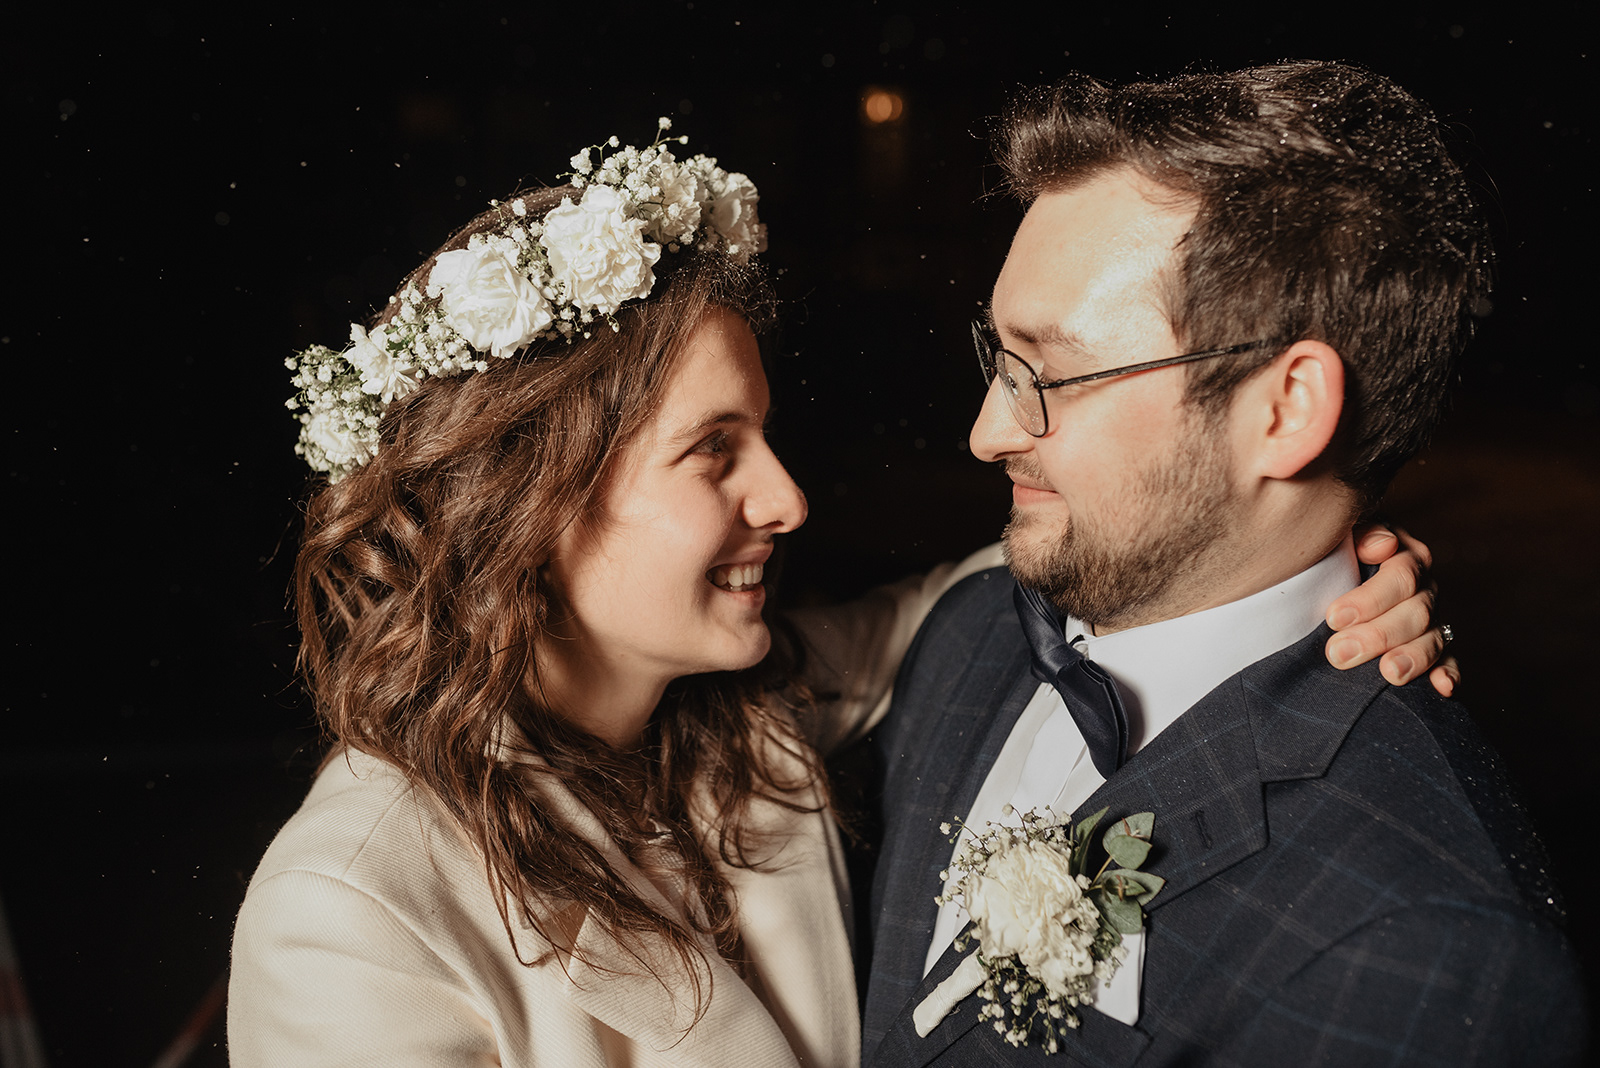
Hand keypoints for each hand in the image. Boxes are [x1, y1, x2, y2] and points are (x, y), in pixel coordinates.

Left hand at [1325, 525, 1457, 695]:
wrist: (1337, 577)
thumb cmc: (1337, 554)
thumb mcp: (1345, 536)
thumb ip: (1363, 533)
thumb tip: (1381, 546)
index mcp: (1406, 558)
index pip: (1400, 577)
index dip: (1369, 599)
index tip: (1334, 618)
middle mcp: (1424, 590)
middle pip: (1415, 613)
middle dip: (1377, 636)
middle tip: (1338, 654)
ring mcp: (1431, 621)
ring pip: (1432, 640)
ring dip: (1411, 658)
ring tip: (1388, 673)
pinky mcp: (1434, 650)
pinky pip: (1448, 663)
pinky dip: (1448, 675)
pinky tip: (1442, 687)